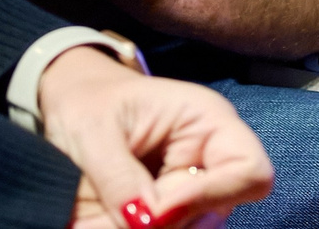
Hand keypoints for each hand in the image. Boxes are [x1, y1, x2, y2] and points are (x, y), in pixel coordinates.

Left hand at [42, 45, 272, 228]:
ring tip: (96, 214)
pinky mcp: (168, 214)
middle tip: (111, 214)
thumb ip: (120, 178)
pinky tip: (101, 217)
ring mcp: (190, 191)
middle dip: (163, 223)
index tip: (156, 210)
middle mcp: (210, 162)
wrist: (69, 108)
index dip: (211, 196)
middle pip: (214, 214)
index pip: (249, 170)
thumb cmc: (86, 103)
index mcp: (208, 123)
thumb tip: (146, 223)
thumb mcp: (93, 132)